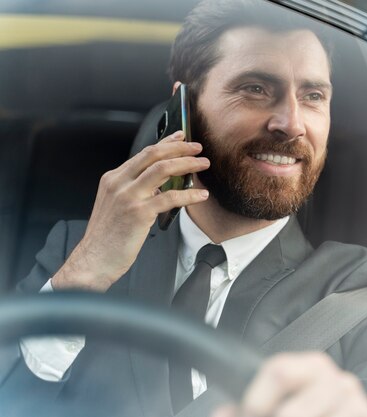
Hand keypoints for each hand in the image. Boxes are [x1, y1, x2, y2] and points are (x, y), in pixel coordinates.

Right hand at [51, 131, 209, 291]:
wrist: (94, 259)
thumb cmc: (107, 236)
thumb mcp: (116, 205)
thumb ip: (134, 190)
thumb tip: (160, 183)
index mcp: (113, 179)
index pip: (144, 154)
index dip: (165, 143)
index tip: (181, 137)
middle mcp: (119, 183)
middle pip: (154, 155)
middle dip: (179, 148)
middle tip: (197, 147)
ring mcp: (128, 197)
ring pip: (162, 170)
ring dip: (187, 164)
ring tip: (202, 164)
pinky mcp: (139, 213)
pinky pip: (170, 197)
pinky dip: (189, 194)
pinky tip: (200, 195)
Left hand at [212, 352, 366, 416]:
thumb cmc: (312, 413)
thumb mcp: (279, 405)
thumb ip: (247, 409)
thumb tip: (220, 414)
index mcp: (313, 367)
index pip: (279, 372)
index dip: (256, 402)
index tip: (248, 416)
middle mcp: (339, 382)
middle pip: (289, 414)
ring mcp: (356, 404)